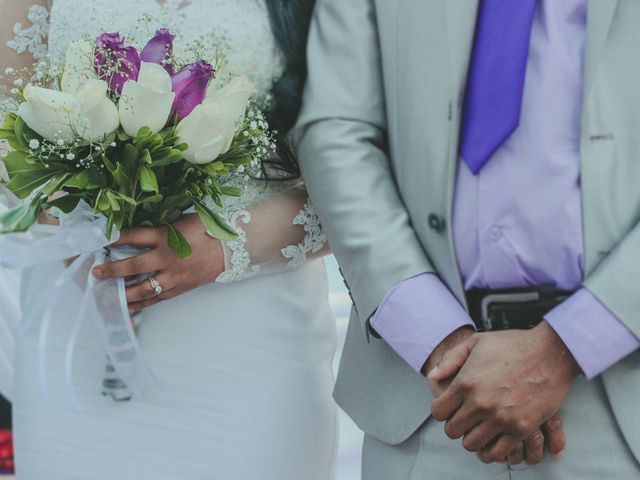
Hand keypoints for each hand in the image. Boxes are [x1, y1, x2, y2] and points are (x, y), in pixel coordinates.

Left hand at [92, 214, 223, 312]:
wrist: (232, 249)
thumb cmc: (208, 230)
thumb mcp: (182, 221)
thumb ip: (160, 227)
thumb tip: (137, 230)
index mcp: (167, 237)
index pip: (134, 236)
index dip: (114, 238)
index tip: (97, 239)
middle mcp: (168, 258)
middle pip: (134, 266)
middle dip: (112, 270)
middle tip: (95, 272)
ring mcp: (174, 276)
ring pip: (144, 288)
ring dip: (123, 293)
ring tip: (106, 295)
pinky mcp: (180, 288)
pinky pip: (157, 299)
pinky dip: (141, 304)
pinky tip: (128, 307)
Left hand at [429, 321, 578, 462]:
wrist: (551, 353)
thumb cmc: (513, 345)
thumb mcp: (476, 342)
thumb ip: (451, 360)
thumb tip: (433, 376)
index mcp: (466, 383)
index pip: (438, 412)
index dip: (442, 410)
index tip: (450, 406)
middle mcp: (480, 403)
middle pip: (453, 431)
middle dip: (455, 424)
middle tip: (465, 417)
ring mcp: (501, 418)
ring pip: (472, 444)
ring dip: (472, 437)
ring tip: (479, 427)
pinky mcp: (521, 429)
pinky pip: (498, 452)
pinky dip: (492, 449)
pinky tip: (494, 438)